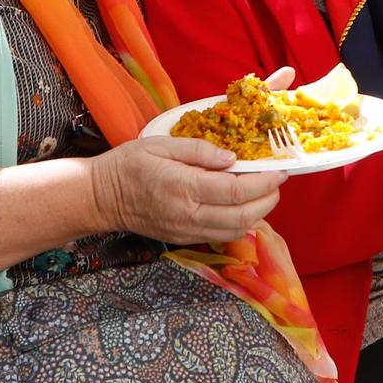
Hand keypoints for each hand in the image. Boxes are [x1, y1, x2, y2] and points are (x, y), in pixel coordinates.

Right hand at [93, 135, 286, 243]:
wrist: (102, 198)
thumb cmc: (130, 164)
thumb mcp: (163, 144)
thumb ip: (200, 150)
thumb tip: (232, 158)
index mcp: (184, 187)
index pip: (236, 190)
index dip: (265, 182)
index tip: (280, 170)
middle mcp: (188, 214)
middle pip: (243, 216)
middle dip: (268, 200)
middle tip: (277, 181)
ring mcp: (187, 231)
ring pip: (236, 230)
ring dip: (258, 213)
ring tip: (264, 192)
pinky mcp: (185, 238)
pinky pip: (222, 236)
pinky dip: (241, 223)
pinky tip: (244, 206)